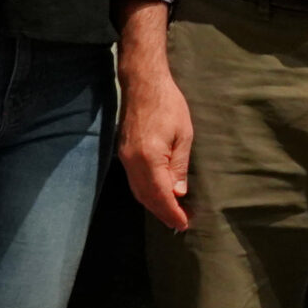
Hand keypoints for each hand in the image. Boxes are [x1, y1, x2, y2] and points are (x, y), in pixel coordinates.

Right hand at [119, 66, 195, 231]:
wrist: (143, 84)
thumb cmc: (169, 105)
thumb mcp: (184, 135)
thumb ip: (179, 167)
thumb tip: (178, 194)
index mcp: (149, 158)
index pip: (160, 194)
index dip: (172, 212)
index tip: (184, 223)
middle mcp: (132, 162)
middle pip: (146, 197)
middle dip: (163, 212)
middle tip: (181, 222)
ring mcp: (124, 158)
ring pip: (138, 191)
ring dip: (154, 204)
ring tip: (173, 213)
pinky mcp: (123, 153)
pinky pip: (134, 181)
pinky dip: (146, 192)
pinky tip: (159, 194)